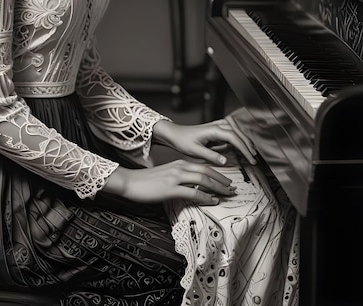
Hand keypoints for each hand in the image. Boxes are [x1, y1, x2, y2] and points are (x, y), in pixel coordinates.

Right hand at [103, 160, 235, 204]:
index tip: (227, 181)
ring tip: (227, 195)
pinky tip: (213, 201)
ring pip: (203, 180)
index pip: (204, 166)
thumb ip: (179, 177)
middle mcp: (180, 167)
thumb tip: (192, 186)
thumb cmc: (146, 181)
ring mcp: (176, 177)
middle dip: (222, 180)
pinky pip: (193, 192)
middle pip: (207, 171)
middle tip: (233, 188)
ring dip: (218, 188)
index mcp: (179, 163)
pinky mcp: (171, 189)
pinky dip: (205, 197)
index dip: (218, 174)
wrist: (130, 181)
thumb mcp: (166, 175)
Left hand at [152, 117, 256, 166]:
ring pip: (238, 131)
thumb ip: (211, 156)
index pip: (234, 138)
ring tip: (251, 155)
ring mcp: (219, 125)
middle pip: (239, 133)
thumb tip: (226, 161)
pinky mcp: (218, 129)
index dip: (244, 149)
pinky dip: (240, 140)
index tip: (250, 159)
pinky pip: (233, 133)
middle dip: (248, 146)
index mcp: (214, 129)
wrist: (176, 134)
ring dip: (246, 142)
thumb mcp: (195, 151)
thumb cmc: (183, 141)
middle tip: (254, 160)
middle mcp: (218, 125)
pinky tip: (242, 150)